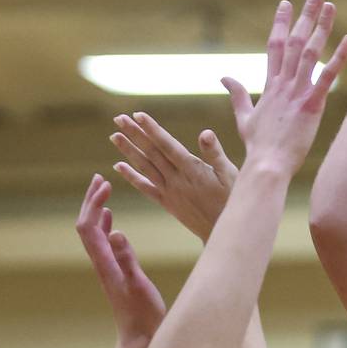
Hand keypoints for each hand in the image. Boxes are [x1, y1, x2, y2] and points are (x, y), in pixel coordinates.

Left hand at [76, 173, 165, 344]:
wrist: (141, 338)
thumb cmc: (143, 315)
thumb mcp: (138, 284)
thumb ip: (127, 259)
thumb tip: (116, 231)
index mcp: (105, 263)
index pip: (88, 226)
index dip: (93, 203)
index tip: (105, 184)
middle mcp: (101, 262)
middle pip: (86, 226)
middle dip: (90, 201)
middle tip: (99, 179)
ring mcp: (107, 267)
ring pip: (93, 233)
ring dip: (96, 210)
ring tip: (103, 192)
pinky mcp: (115, 272)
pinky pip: (103, 243)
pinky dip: (104, 226)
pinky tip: (111, 221)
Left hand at [111, 113, 237, 241]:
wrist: (224, 232)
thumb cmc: (232, 201)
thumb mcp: (231, 176)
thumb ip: (215, 154)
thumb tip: (205, 132)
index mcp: (192, 170)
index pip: (167, 145)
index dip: (152, 129)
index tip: (138, 115)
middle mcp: (177, 179)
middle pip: (151, 153)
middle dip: (135, 134)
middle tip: (119, 118)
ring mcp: (170, 192)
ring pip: (145, 168)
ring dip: (128, 151)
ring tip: (114, 136)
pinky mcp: (168, 203)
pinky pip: (146, 188)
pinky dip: (132, 177)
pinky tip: (118, 166)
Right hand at [224, 0, 346, 176]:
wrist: (267, 165)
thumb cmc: (258, 146)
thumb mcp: (244, 116)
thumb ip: (237, 95)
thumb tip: (224, 77)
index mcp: (270, 85)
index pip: (275, 46)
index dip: (281, 23)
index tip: (286, 4)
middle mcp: (283, 83)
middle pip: (294, 42)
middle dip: (304, 17)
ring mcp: (298, 92)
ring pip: (310, 52)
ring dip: (321, 27)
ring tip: (329, 6)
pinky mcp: (312, 104)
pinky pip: (328, 76)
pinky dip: (339, 57)